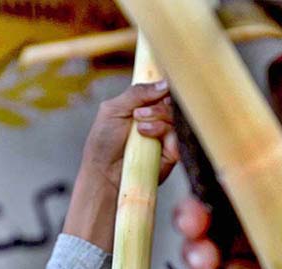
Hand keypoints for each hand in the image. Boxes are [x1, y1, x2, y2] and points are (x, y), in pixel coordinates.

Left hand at [64, 83, 180, 251]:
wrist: (104, 173)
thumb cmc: (103, 143)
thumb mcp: (113, 109)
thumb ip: (137, 93)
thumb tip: (164, 83)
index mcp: (143, 106)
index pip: (161, 89)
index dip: (162, 87)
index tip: (159, 86)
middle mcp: (156, 120)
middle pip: (172, 102)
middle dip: (157, 106)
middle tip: (138, 114)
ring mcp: (165, 136)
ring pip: (176, 118)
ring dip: (158, 119)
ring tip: (140, 128)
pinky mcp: (171, 153)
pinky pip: (178, 137)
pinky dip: (164, 133)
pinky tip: (148, 137)